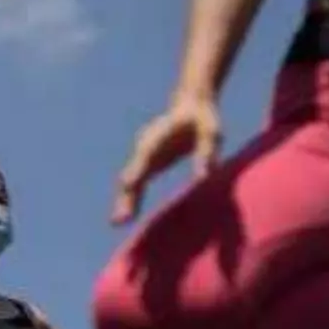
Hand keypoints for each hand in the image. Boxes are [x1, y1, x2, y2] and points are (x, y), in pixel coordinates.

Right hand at [113, 95, 221, 225]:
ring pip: (131, 182)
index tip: (127, 185)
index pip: (145, 155)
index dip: (136, 170)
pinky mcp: (148, 164)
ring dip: (124, 202)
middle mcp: (145, 148)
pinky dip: (132, 200)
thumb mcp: (211, 133)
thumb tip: (204, 178)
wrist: (191, 105)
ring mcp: (144, 157)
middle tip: (120, 219)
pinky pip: (137, 185)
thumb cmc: (203, 119)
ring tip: (117, 223)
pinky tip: (126, 218)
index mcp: (158, 136)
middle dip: (126, 196)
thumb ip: (206, 153)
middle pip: (133, 174)